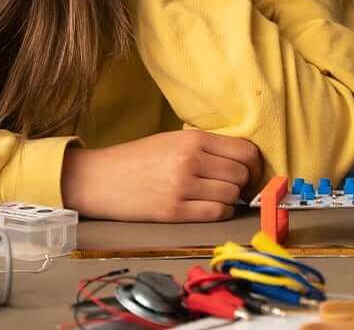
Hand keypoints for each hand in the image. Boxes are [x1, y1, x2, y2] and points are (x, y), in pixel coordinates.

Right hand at [60, 130, 261, 221]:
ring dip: (231, 199)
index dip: (255, 164)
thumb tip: (242, 161)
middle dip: (243, 183)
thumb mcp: (172, 140)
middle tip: (234, 187)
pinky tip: (211, 208)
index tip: (251, 172)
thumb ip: (205, 147)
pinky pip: (216, 213)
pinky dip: (221, 212)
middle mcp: (191, 160)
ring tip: (216, 196)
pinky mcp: (174, 211)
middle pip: (241, 174)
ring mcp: (183, 186)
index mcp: (193, 139)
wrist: (99, 179)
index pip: (246, 150)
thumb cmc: (136, 160)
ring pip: (232, 195)